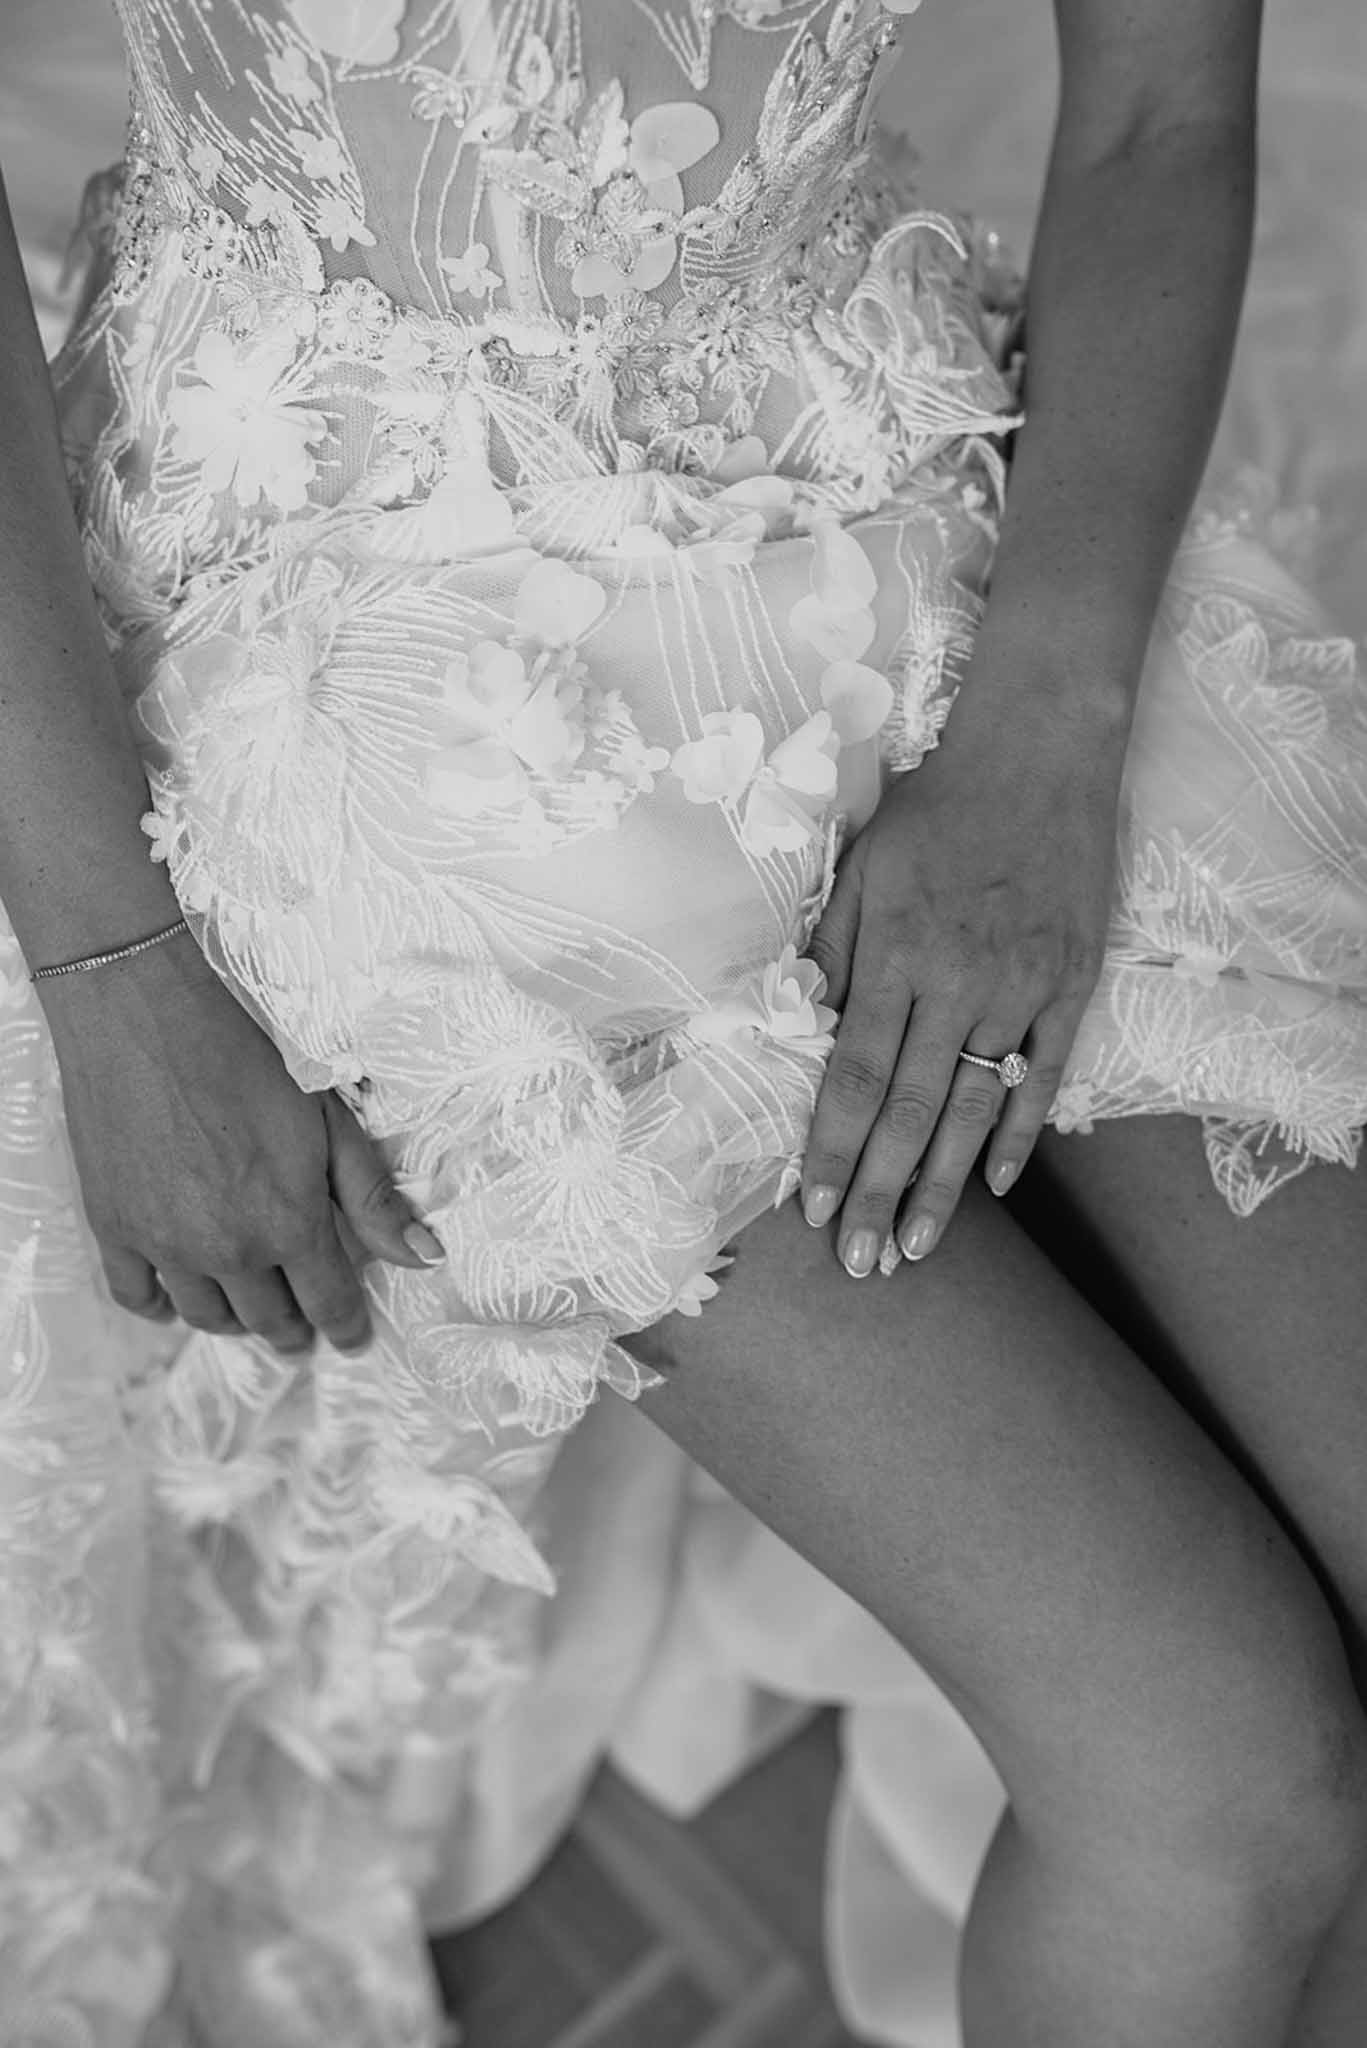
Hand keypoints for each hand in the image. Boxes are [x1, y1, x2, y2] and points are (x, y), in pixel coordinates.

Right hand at [39, 937, 443, 1356]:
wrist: (149, 1018)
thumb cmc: (248, 1059)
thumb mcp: (329, 1123)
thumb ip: (374, 1199)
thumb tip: (426, 1258)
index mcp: (289, 1224)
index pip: (328, 1302)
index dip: (345, 1327)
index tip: (352, 1338)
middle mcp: (228, 1250)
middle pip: (268, 1320)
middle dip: (293, 1330)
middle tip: (302, 1330)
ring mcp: (164, 1245)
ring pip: (206, 1316)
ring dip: (234, 1323)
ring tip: (249, 1312)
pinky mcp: (114, 1228)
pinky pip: (137, 1297)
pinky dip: (160, 1308)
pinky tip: (176, 1301)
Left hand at [800, 690, 1122, 1274]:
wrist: (1041, 751)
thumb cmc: (937, 805)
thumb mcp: (861, 866)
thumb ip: (830, 951)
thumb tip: (799, 1029)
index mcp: (895, 956)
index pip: (854, 1078)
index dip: (834, 1151)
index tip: (815, 1212)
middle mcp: (957, 984)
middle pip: (910, 1112)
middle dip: (881, 1195)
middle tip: (863, 1265)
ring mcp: (1020, 989)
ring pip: (974, 1108)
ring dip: (944, 1186)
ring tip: (919, 1248)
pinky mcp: (1072, 984)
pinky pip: (1045, 1074)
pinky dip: (1019, 1132)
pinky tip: (996, 1184)